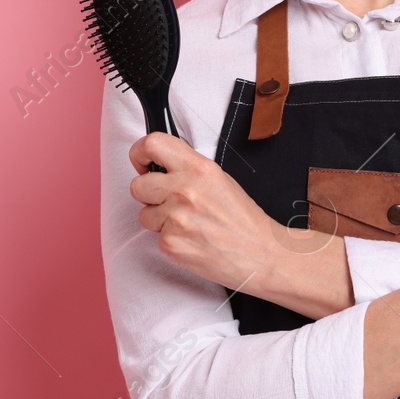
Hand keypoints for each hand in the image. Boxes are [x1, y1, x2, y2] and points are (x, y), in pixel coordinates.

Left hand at [127, 131, 292, 293]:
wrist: (261, 254)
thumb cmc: (244, 220)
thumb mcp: (221, 180)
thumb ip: (189, 169)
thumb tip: (161, 166)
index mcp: (199, 169)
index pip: (152, 144)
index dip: (139, 152)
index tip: (142, 162)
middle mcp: (184, 190)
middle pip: (138, 185)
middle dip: (148, 194)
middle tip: (167, 201)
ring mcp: (175, 219)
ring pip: (144, 214)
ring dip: (160, 220)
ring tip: (188, 224)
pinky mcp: (171, 244)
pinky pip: (156, 238)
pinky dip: (171, 240)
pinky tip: (193, 240)